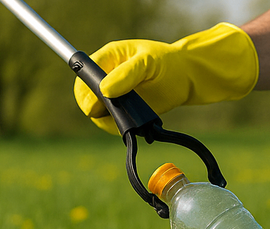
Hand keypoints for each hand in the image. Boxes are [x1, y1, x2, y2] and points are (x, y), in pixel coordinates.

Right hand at [73, 23, 258, 133]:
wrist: (186, 78)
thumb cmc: (167, 63)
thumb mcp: (148, 62)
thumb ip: (126, 74)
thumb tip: (104, 90)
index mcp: (107, 59)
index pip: (83, 75)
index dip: (85, 91)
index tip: (95, 104)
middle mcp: (106, 79)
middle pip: (86, 99)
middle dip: (98, 108)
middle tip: (118, 110)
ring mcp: (114, 98)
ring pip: (98, 116)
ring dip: (113, 120)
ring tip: (135, 112)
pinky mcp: (124, 113)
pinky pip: (113, 126)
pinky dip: (123, 128)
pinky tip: (138, 121)